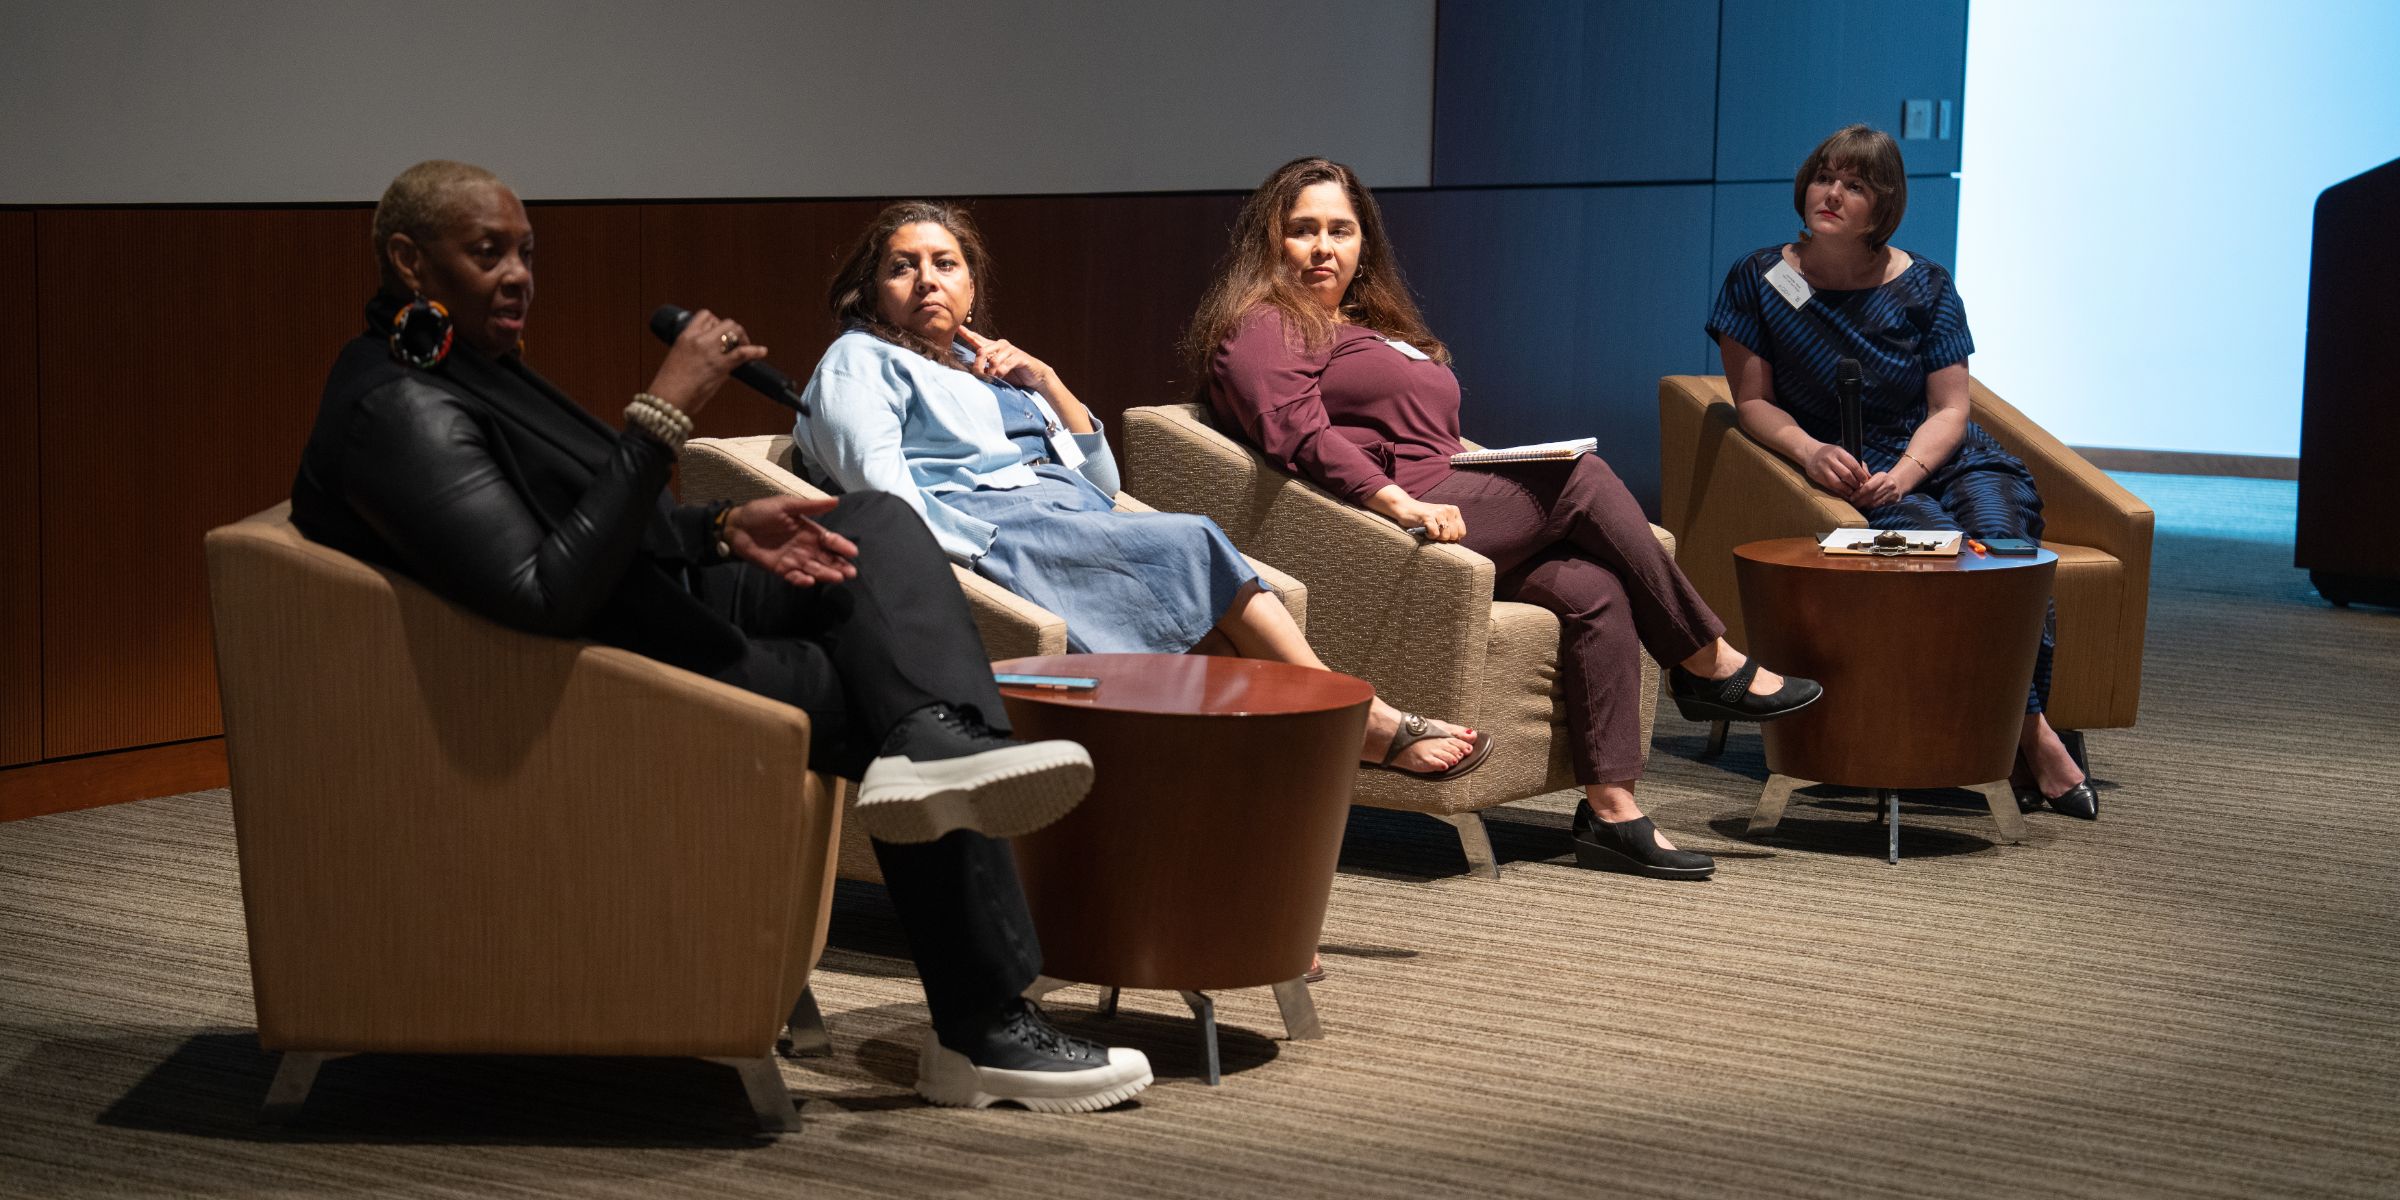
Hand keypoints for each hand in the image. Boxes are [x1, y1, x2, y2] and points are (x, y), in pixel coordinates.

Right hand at [645, 309, 769, 416]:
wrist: (668, 400)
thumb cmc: (670, 385)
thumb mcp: (678, 359)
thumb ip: (696, 353)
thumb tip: (716, 357)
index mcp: (685, 336)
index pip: (705, 316)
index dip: (715, 322)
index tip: (718, 332)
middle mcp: (699, 339)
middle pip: (724, 322)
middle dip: (732, 330)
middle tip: (735, 342)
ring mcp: (710, 351)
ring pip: (734, 330)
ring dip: (742, 337)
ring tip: (745, 346)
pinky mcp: (720, 366)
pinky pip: (742, 353)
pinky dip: (755, 351)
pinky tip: (761, 352)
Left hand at [725, 495, 857, 586]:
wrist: (737, 526)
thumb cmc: (761, 512)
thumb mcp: (786, 505)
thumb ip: (810, 506)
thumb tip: (836, 500)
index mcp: (809, 530)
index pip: (829, 540)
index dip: (841, 546)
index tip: (852, 552)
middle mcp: (805, 547)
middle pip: (826, 558)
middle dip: (839, 565)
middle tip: (851, 572)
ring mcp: (794, 559)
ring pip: (814, 569)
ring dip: (826, 574)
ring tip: (837, 578)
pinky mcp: (781, 569)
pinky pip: (794, 577)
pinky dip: (802, 580)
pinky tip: (810, 581)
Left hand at [956, 327, 1054, 392]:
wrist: (1035, 377)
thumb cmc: (1015, 374)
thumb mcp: (996, 371)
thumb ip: (985, 368)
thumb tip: (974, 371)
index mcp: (993, 347)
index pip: (977, 339)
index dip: (967, 333)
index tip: (957, 327)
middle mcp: (1001, 345)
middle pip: (982, 351)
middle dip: (977, 365)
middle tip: (977, 375)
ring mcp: (1011, 350)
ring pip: (993, 360)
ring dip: (990, 373)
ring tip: (992, 379)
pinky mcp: (1019, 357)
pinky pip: (1005, 365)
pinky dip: (1000, 373)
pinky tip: (1000, 377)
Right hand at [1385, 495, 1466, 542]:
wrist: (1405, 507)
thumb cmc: (1423, 517)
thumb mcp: (1440, 520)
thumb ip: (1450, 528)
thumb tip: (1458, 542)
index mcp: (1454, 510)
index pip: (1462, 532)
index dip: (1452, 537)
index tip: (1441, 534)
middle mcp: (1448, 510)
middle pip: (1454, 535)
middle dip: (1443, 538)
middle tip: (1434, 532)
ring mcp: (1438, 512)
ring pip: (1445, 536)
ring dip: (1436, 537)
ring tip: (1428, 530)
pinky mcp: (1428, 516)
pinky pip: (1434, 534)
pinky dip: (1429, 536)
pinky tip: (1424, 531)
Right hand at [1804, 443, 1868, 497]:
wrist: (1809, 453)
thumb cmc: (1830, 454)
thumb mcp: (1842, 453)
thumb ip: (1855, 462)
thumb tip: (1868, 476)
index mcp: (1838, 452)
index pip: (1853, 465)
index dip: (1861, 475)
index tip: (1865, 481)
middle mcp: (1830, 460)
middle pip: (1846, 475)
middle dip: (1855, 483)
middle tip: (1860, 488)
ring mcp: (1823, 469)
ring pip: (1837, 483)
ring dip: (1847, 490)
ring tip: (1852, 492)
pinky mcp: (1817, 477)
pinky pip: (1830, 487)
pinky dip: (1839, 492)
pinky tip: (1844, 494)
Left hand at [1850, 470, 1902, 510]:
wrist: (1898, 483)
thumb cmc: (1882, 480)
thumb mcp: (1876, 476)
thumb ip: (1866, 480)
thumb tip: (1851, 486)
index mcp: (1883, 477)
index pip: (1868, 487)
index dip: (1858, 494)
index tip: (1851, 498)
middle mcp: (1889, 485)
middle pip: (1871, 496)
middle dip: (1860, 501)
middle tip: (1852, 504)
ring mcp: (1893, 493)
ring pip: (1875, 503)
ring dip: (1864, 505)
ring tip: (1857, 506)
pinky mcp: (1895, 500)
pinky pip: (1880, 506)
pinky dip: (1871, 507)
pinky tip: (1865, 506)